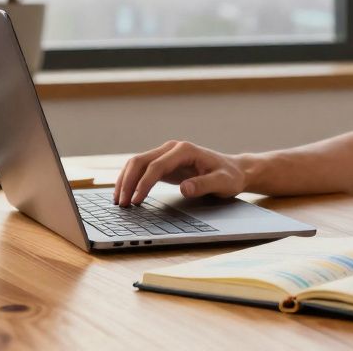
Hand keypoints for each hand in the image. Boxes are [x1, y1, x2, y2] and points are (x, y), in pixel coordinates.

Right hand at [113, 141, 246, 205]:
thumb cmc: (229, 176)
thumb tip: (184, 188)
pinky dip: (131, 180)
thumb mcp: (222, 183)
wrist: (233, 170)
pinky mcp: (164, 163)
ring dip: (125, 180)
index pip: (156, 166)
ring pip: (137, 163)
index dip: (144, 183)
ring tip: (118, 201)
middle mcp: (172, 148)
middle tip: (121, 204)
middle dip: (128, 182)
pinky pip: (142, 169)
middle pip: (140, 161)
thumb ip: (204, 185)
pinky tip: (125, 194)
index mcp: (185, 150)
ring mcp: (166, 154)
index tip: (136, 200)